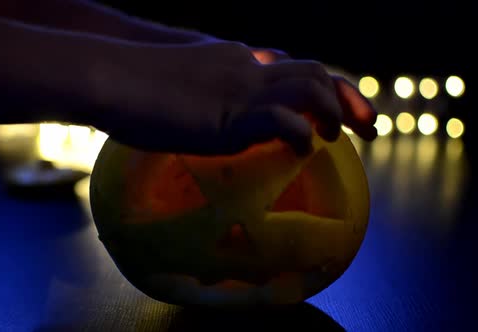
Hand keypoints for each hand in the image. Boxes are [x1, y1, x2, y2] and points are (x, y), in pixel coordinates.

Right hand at [84, 40, 376, 155]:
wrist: (109, 77)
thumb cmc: (132, 89)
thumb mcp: (179, 90)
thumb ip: (206, 101)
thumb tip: (213, 125)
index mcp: (237, 62)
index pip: (294, 67)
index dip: (327, 86)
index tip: (343, 111)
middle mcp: (246, 69)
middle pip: (315, 72)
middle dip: (349, 98)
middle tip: (368, 127)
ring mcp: (239, 90)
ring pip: (310, 88)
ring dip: (334, 111)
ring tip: (339, 137)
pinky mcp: (227, 114)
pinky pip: (280, 119)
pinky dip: (300, 133)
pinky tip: (303, 148)